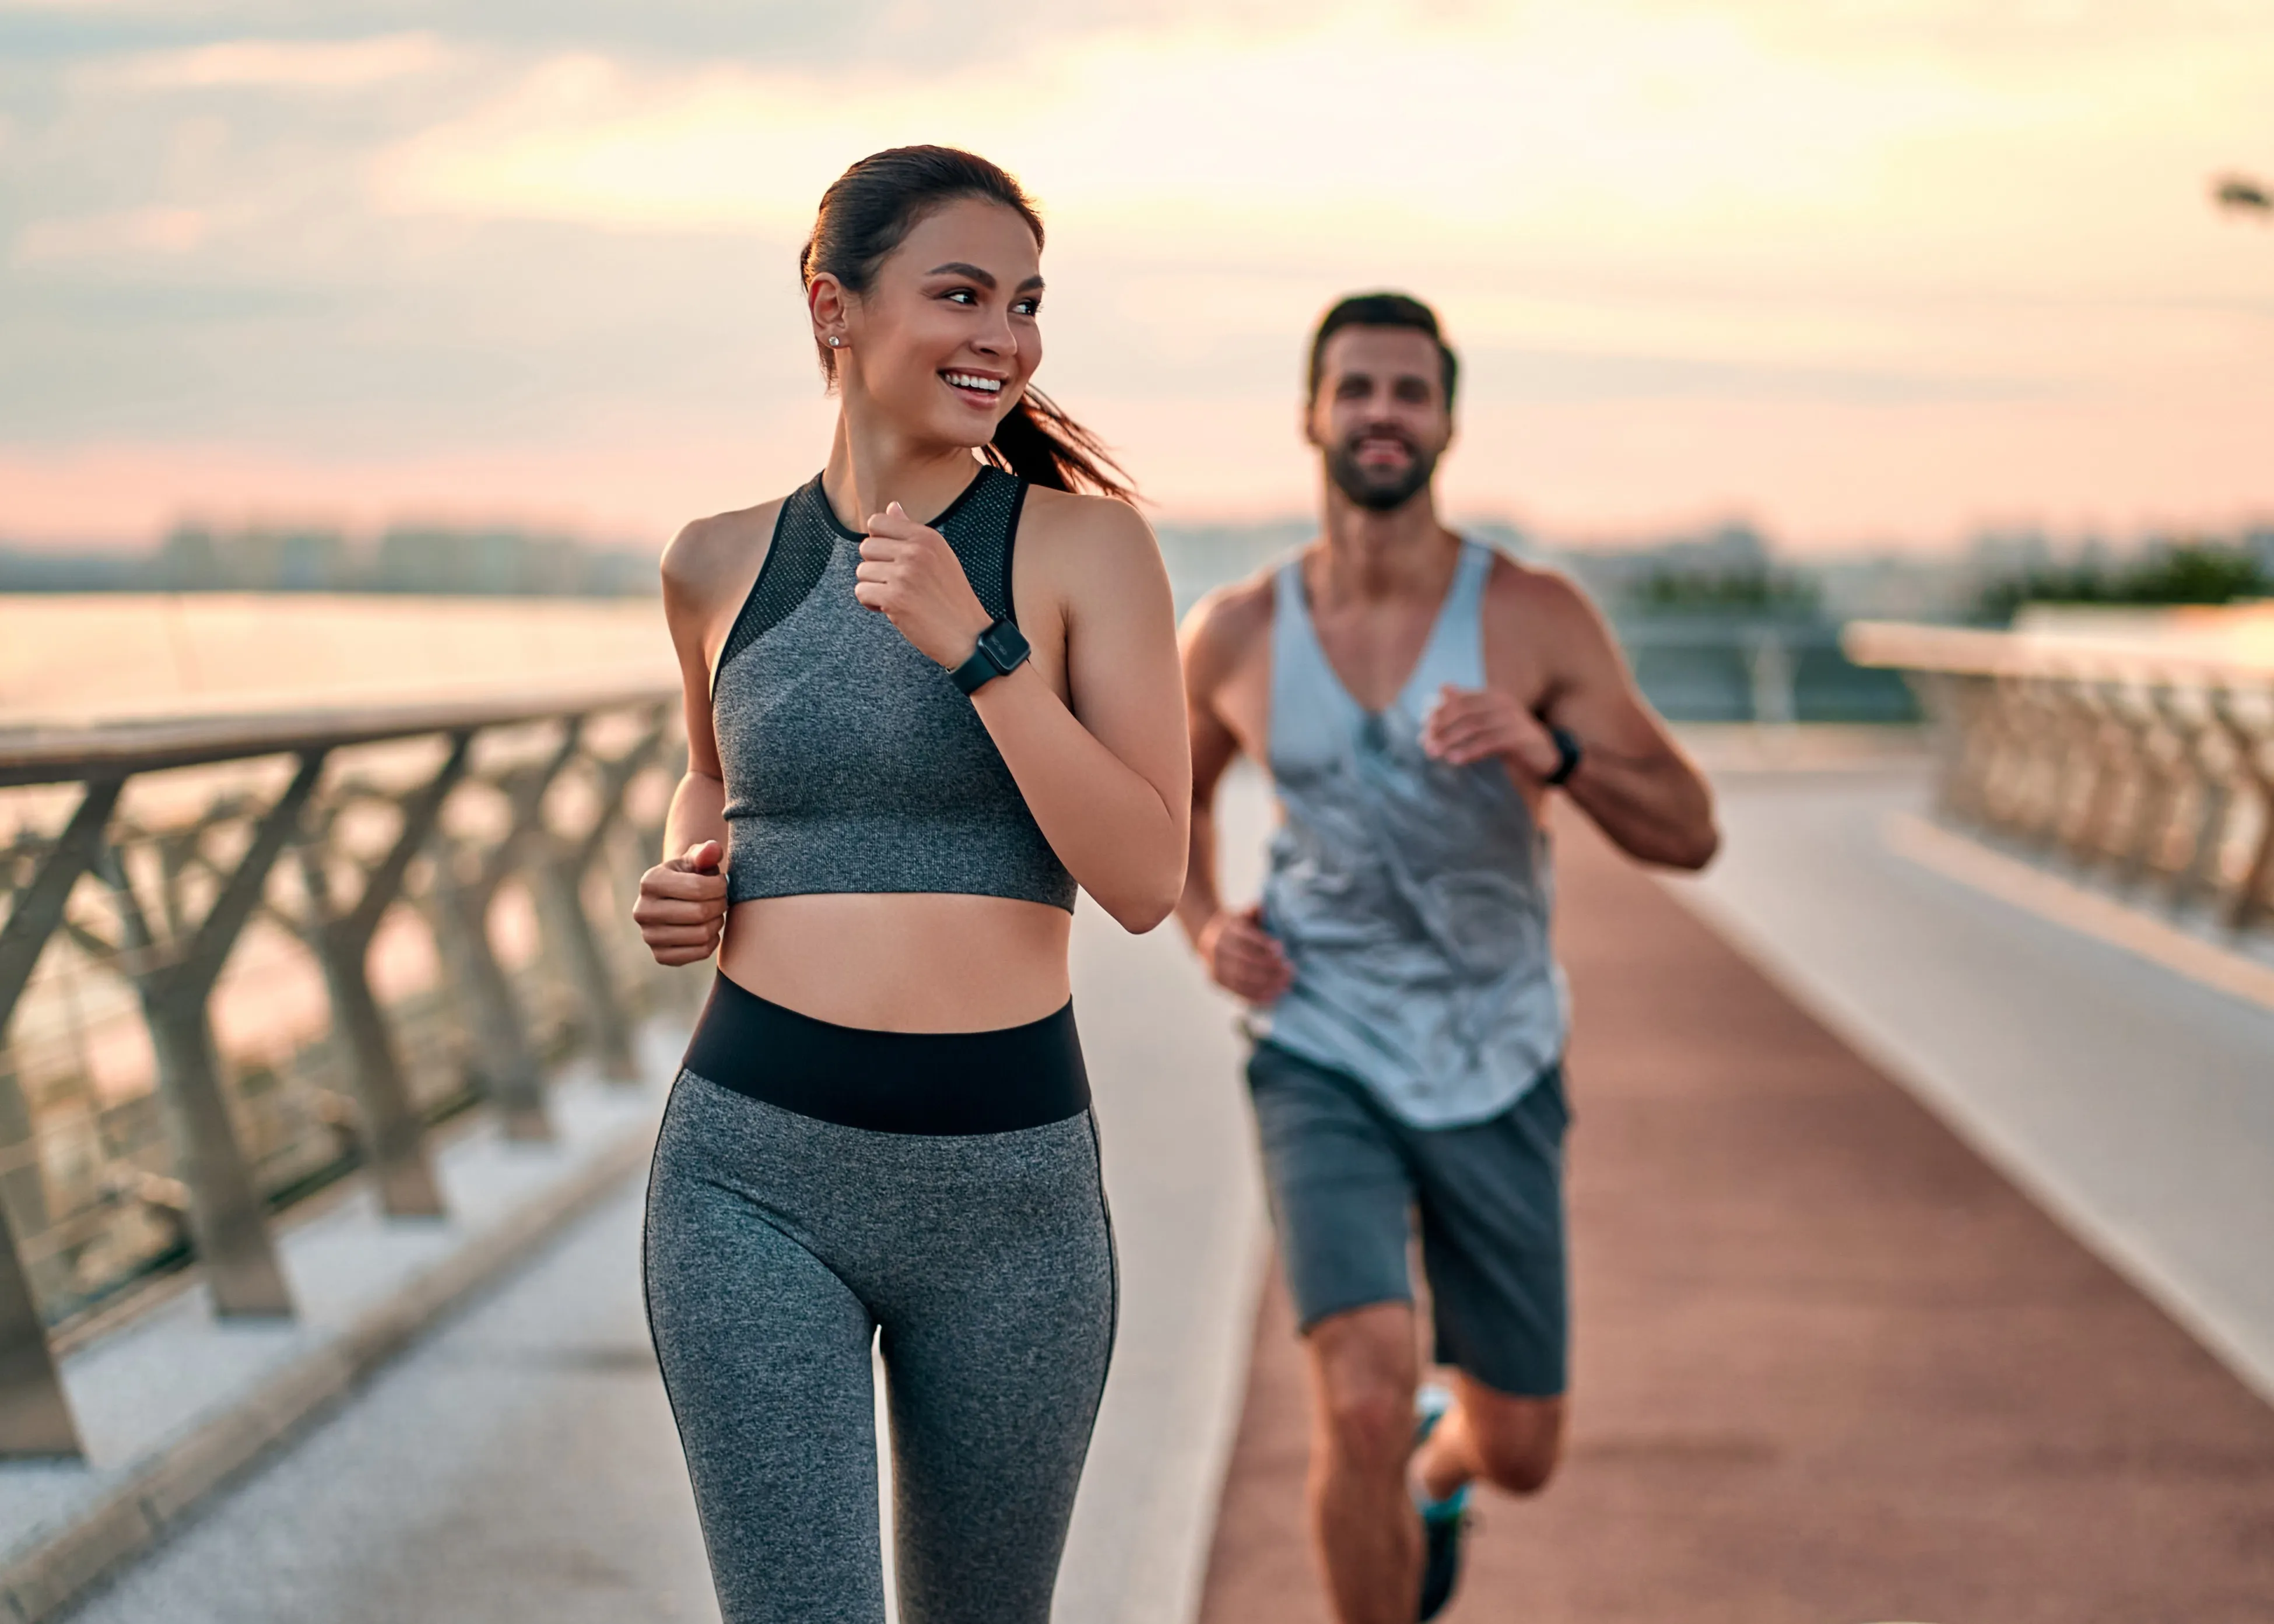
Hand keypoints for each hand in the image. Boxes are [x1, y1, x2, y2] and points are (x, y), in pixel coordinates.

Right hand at [633, 840, 726, 965]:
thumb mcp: (696, 859)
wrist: (677, 900)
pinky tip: (708, 929)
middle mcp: (642, 910)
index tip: (722, 883)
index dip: (720, 886)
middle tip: (722, 899)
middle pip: (700, 912)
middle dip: (720, 904)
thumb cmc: (691, 875)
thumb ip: (706, 853)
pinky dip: (711, 941)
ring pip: (701, 935)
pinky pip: (699, 953)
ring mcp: (649, 936)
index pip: (698, 888)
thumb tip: (712, 849)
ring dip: (717, 923)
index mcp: (650, 881)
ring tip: (715, 913)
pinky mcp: (660, 956)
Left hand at [854, 501, 994, 669]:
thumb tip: (892, 506)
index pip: (878, 522)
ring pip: (862, 571)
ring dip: (874, 587)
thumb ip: (911, 531)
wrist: (967, 635)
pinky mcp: (894, 598)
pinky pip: (861, 592)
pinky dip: (871, 603)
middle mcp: (915, 551)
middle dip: (875, 567)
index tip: (891, 559)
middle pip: (866, 547)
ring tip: (896, 597)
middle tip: (895, 582)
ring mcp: (904, 574)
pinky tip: (891, 608)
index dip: (878, 542)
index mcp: (927, 537)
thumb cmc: (952, 598)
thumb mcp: (939, 556)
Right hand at [1196, 902, 1294, 1002]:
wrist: (1206, 936)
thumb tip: (1263, 907)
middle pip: (1245, 961)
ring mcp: (1215, 967)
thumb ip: (1254, 912)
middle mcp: (1218, 949)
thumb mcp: (1243, 915)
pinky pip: (1238, 991)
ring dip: (1266, 984)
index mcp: (1226, 931)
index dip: (1262, 944)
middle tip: (1290, 970)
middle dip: (1269, 968)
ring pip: (1242, 979)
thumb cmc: (1235, 926)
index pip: (1245, 938)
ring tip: (1285, 985)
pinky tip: (1273, 996)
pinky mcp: (1217, 981)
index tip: (1281, 949)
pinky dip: (1256, 996)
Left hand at [1421, 684, 1561, 779]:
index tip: (1423, 726)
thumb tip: (1442, 687)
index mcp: (1492, 696)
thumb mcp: (1487, 721)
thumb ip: (1466, 706)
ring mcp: (1513, 719)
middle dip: (1441, 727)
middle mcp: (1503, 703)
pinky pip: (1489, 742)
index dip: (1440, 711)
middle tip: (1425, 742)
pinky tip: (1454, 759)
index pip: (1461, 700)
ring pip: (1474, 726)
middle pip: (1465, 711)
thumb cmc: (1510, 738)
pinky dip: (1469, 750)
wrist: (1544, 756)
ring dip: (1450, 740)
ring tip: (1434, 752)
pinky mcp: (1520, 737)